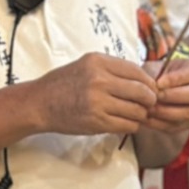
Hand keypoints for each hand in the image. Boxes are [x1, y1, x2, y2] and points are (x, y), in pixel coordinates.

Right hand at [29, 53, 158, 135]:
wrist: (39, 103)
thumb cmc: (63, 84)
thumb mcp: (86, 65)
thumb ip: (113, 69)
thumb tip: (144, 80)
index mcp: (98, 62)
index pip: (138, 72)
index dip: (149, 83)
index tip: (149, 90)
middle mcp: (99, 80)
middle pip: (143, 92)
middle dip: (149, 101)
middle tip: (146, 105)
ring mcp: (98, 102)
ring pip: (138, 111)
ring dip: (139, 115)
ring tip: (130, 114)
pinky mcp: (97, 121)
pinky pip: (127, 125)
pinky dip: (129, 126)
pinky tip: (121, 122)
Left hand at [145, 56, 188, 132]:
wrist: (157, 88)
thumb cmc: (156, 73)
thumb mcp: (154, 67)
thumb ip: (153, 73)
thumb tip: (151, 86)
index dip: (176, 79)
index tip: (159, 83)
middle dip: (172, 96)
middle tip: (155, 96)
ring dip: (167, 112)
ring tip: (150, 109)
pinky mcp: (188, 123)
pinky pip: (179, 125)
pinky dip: (161, 123)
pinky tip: (147, 118)